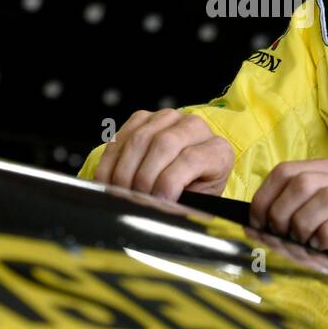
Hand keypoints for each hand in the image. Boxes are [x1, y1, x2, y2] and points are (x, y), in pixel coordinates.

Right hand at [93, 109, 233, 199]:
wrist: (189, 176)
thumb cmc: (194, 192)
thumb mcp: (198, 202)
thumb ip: (184, 204)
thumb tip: (159, 210)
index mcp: (217, 150)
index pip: (191, 159)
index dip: (170, 182)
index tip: (158, 202)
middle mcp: (195, 127)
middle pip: (163, 144)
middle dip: (143, 177)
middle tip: (136, 199)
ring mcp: (168, 118)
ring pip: (139, 139)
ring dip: (124, 171)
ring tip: (122, 194)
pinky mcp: (143, 118)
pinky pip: (121, 136)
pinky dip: (110, 162)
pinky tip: (110, 181)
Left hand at [250, 159, 327, 291]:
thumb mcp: (327, 219)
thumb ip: (297, 214)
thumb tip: (256, 225)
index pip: (286, 171)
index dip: (265, 197)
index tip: (256, 221)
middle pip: (300, 182)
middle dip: (280, 212)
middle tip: (279, 235)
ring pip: (320, 197)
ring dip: (302, 225)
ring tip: (304, 242)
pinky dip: (323, 238)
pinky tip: (324, 247)